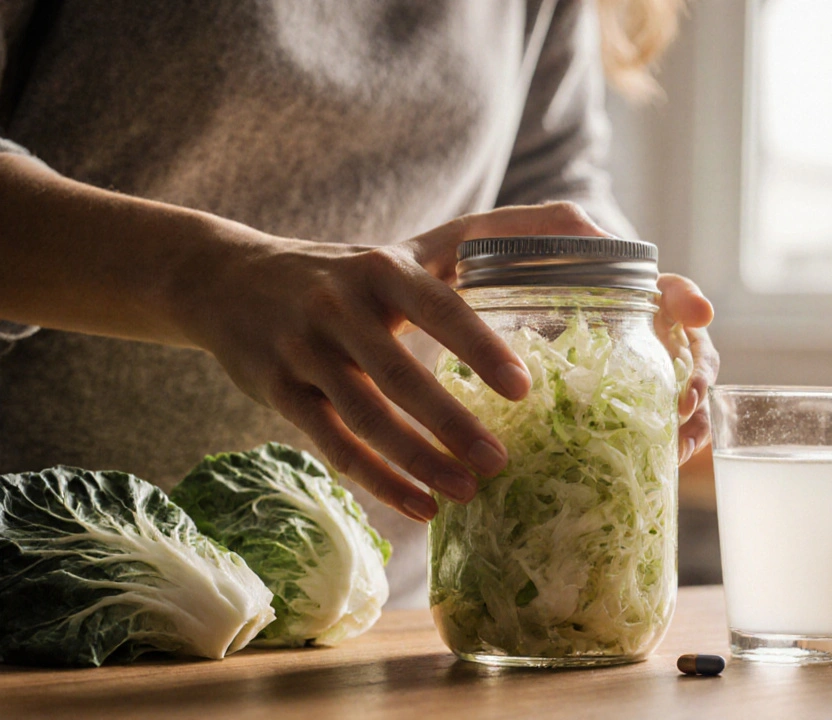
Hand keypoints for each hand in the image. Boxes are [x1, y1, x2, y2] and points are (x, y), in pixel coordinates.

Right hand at [178, 202, 607, 522]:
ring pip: (364, 417)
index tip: (523, 387)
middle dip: (451, 424)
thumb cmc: (348, 270)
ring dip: (417, 461)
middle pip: (399, 375)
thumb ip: (486, 245)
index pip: (438, 307)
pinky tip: (419, 506)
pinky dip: (377, 479)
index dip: (479, 347)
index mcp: (384, 268)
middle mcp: (338, 305)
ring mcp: (303, 350)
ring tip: (467, 492)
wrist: (229, 279)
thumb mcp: (408, 248)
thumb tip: (596, 229)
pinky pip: (331, 444)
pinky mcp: (276, 391)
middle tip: (501, 462)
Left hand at [655, 275, 718, 465]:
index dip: (699, 385)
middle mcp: (687, 375)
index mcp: (696, 348)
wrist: (620, 301)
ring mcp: (668, 392)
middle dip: (694, 430)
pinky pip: (654, 428)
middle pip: (700, 407)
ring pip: (682, 424)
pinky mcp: (646, 404)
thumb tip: (705, 313)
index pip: (704, 368)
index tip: (688, 399)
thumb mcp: (669, 289)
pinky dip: (653, 444)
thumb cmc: (651, 294)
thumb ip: (685, 297)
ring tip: (668, 463)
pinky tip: (641, 459)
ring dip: (678, 444)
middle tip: (681, 450)